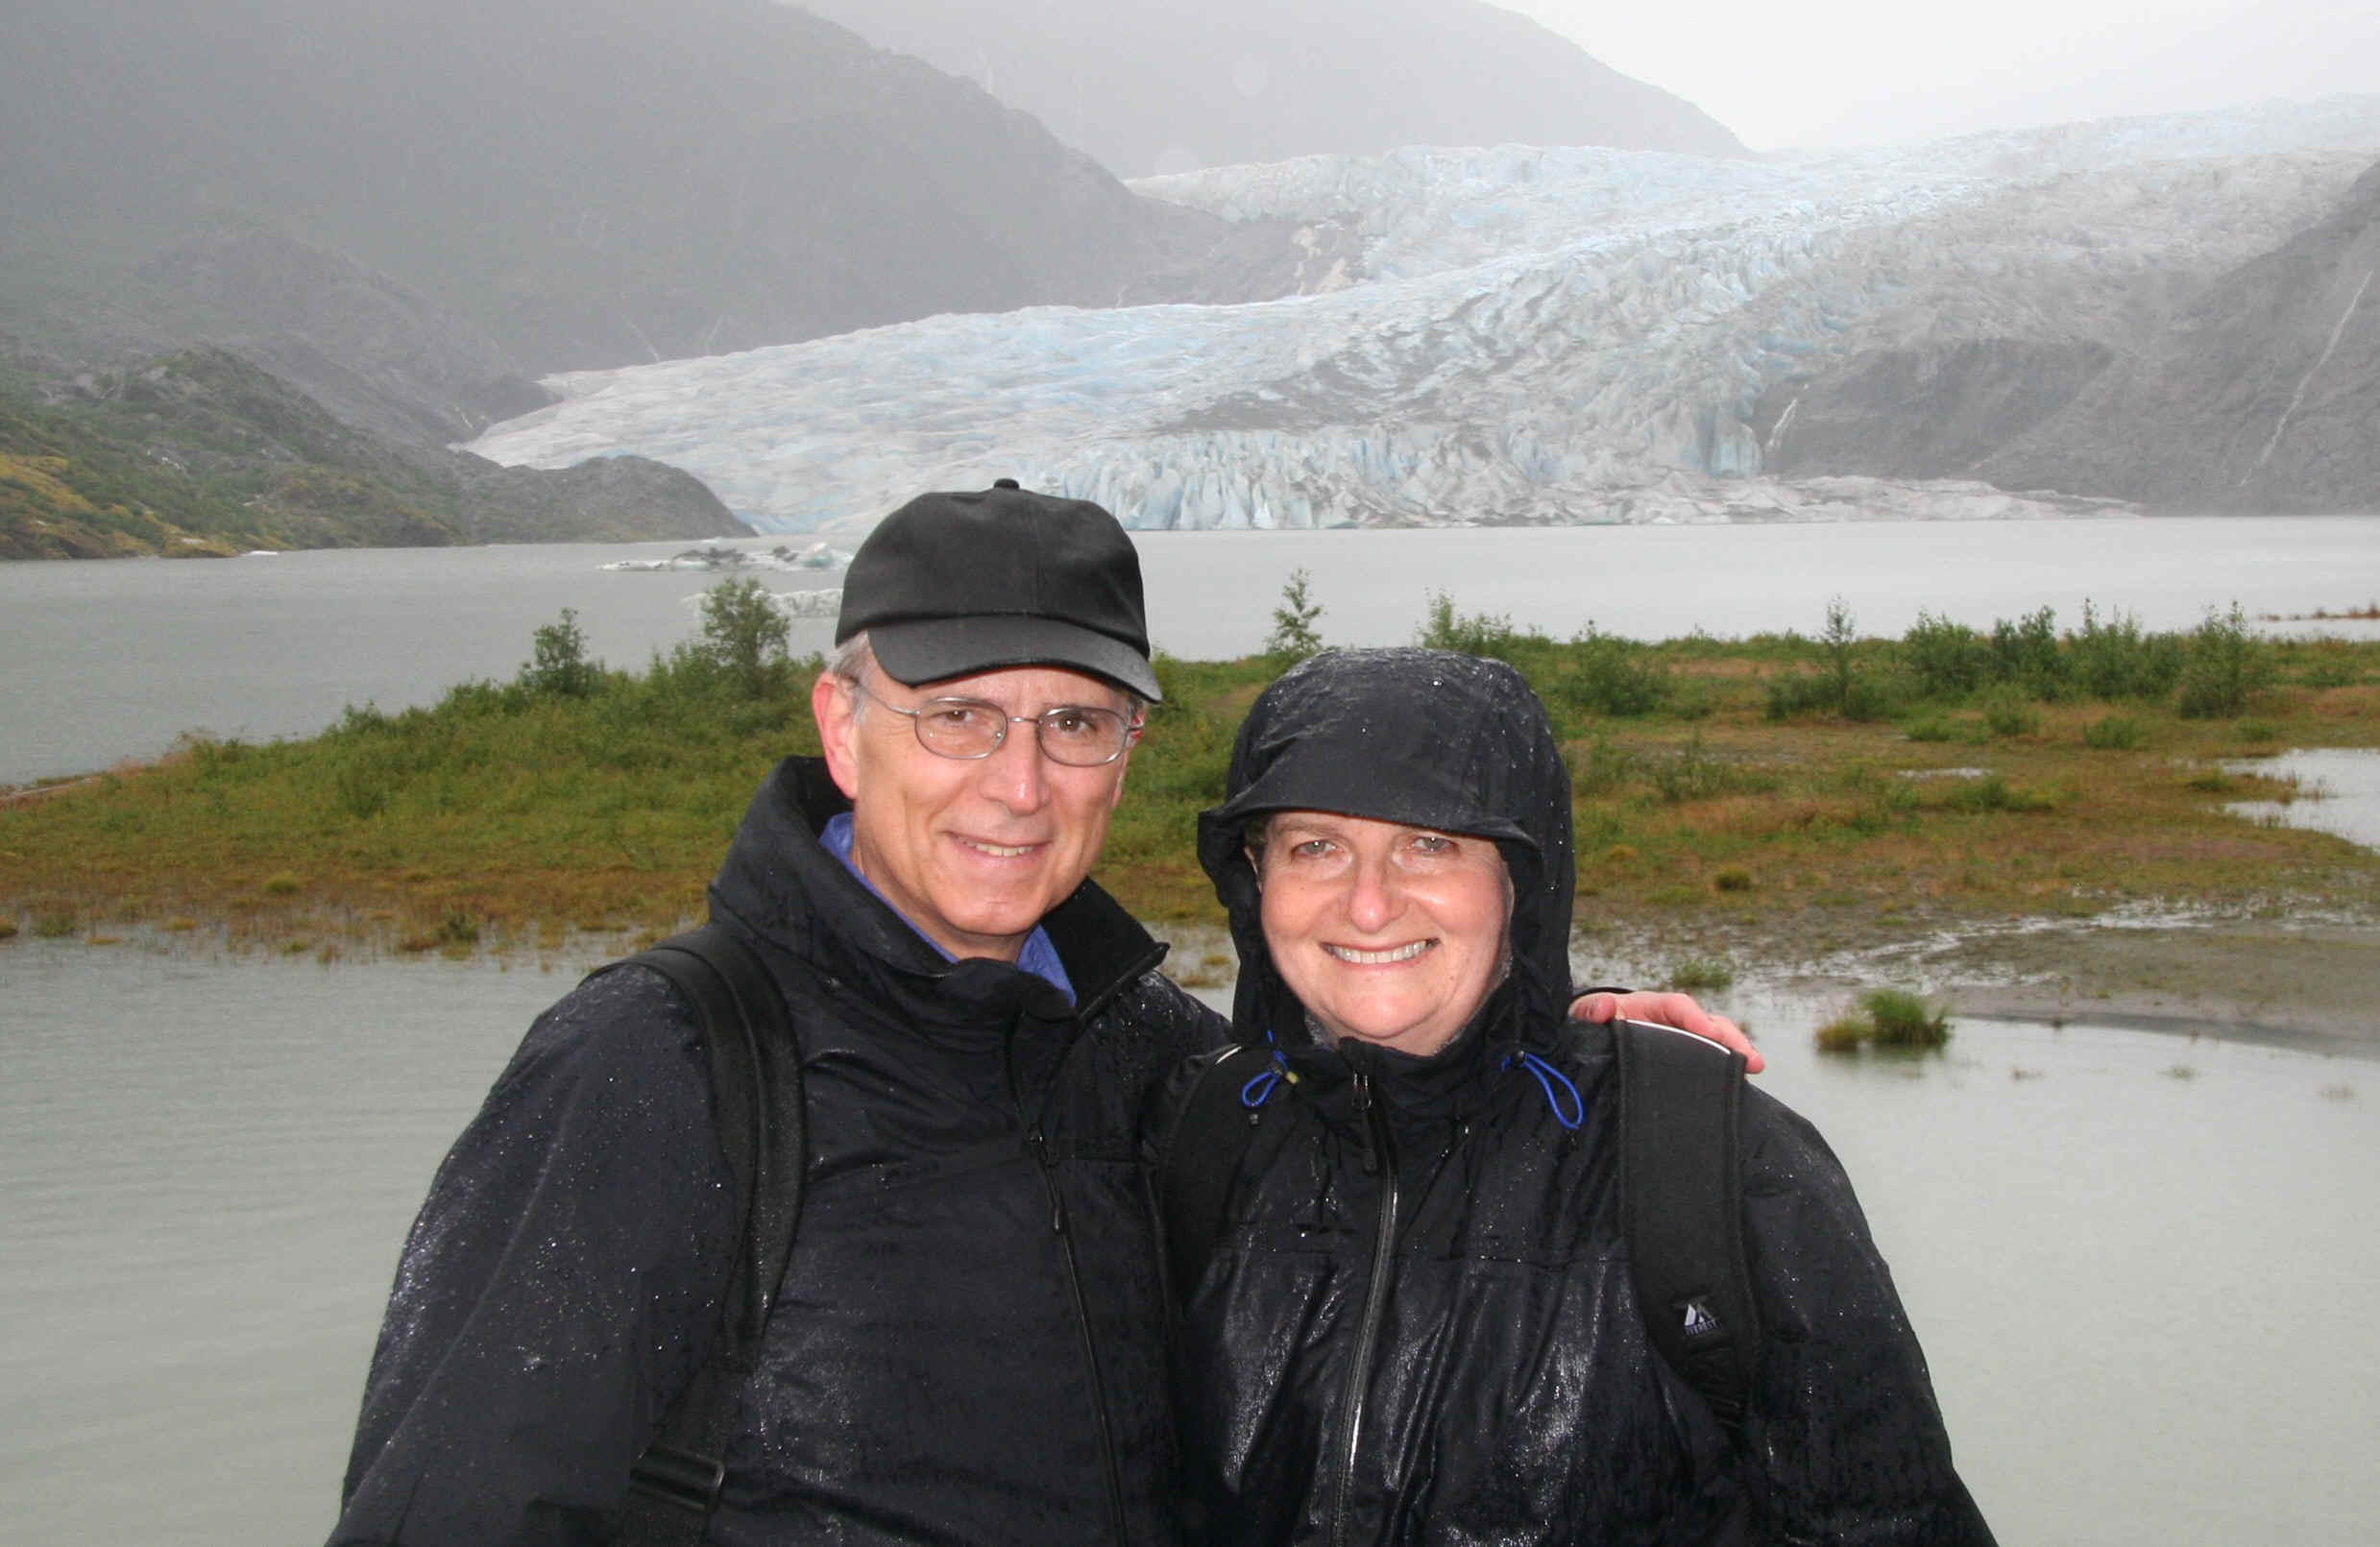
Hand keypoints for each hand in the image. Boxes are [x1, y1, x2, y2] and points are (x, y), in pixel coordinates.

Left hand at [1568, 990, 1763, 1073]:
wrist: (1592, 1036)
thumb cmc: (1593, 1023)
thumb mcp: (1586, 1015)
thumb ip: (1591, 1011)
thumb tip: (1605, 1008)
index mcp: (1650, 1007)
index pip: (1678, 1006)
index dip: (1694, 1017)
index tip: (1707, 1030)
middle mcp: (1673, 1021)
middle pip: (1708, 1023)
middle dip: (1730, 1038)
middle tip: (1751, 1058)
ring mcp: (1683, 1040)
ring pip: (1716, 1042)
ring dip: (1736, 1053)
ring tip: (1755, 1068)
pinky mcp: (1685, 1060)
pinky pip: (1709, 1062)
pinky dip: (1726, 1071)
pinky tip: (1740, 1087)